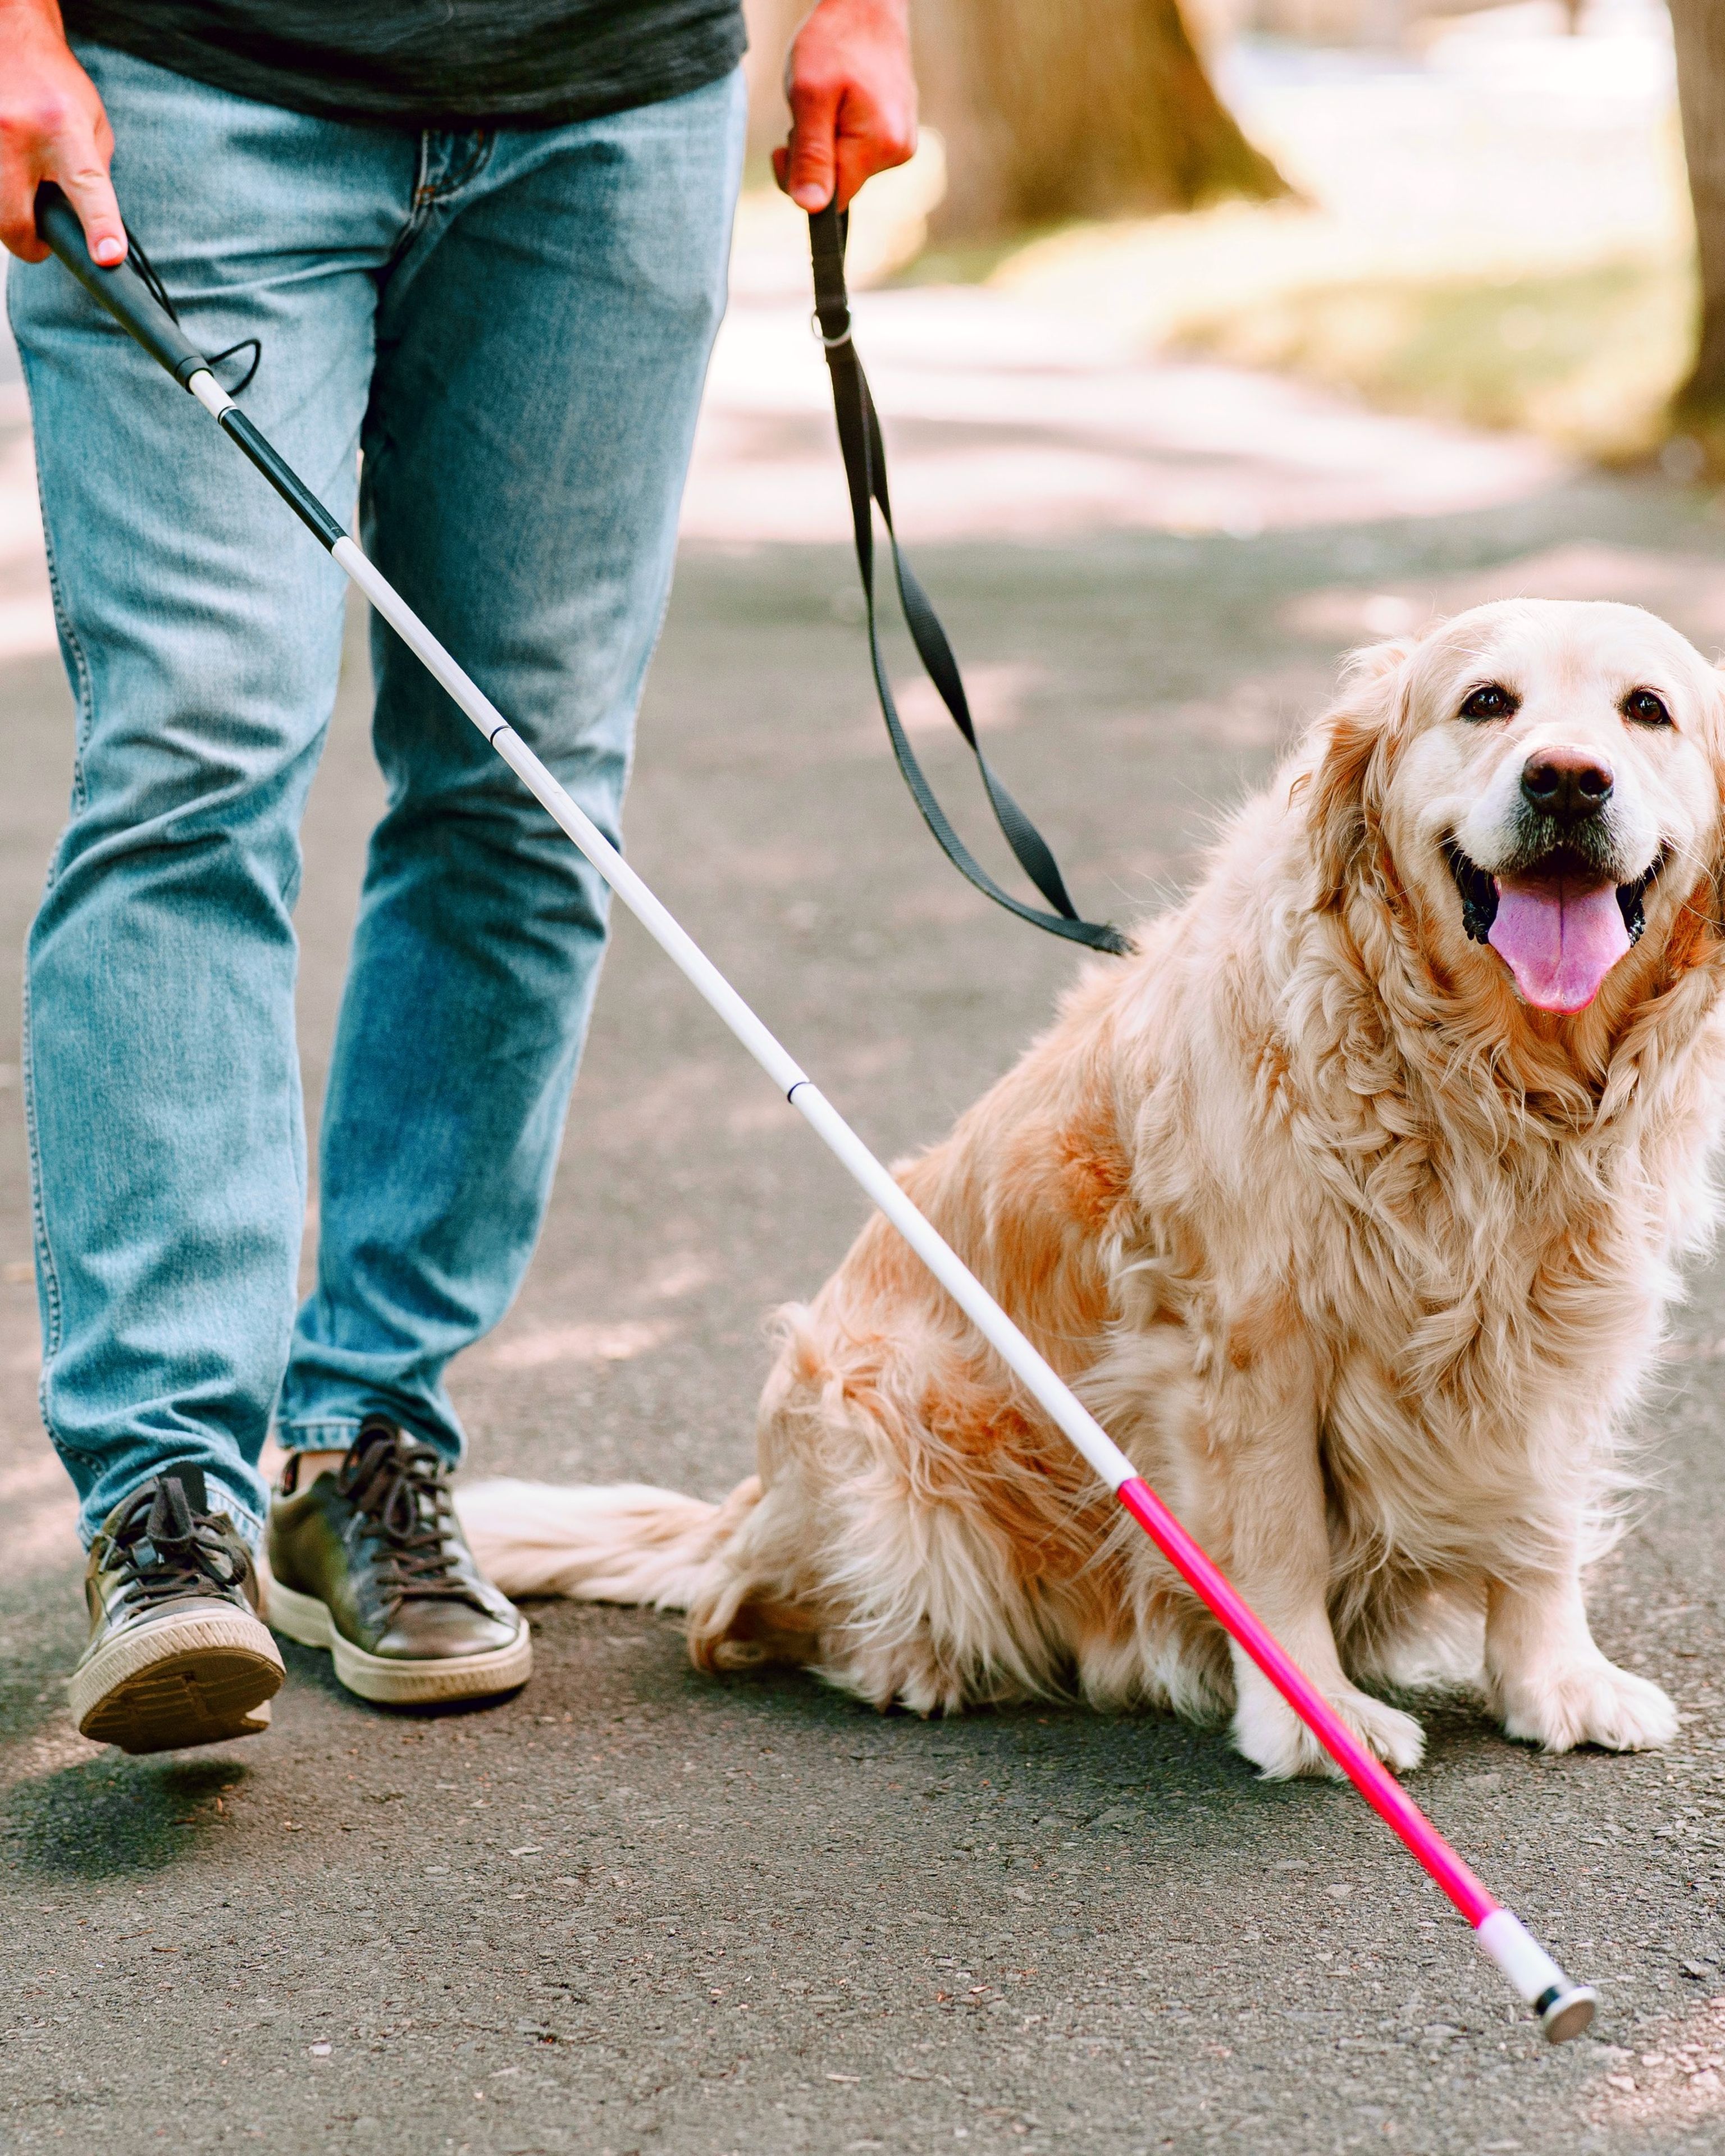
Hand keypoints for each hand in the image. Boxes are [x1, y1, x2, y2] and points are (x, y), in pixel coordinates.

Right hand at [0, 0, 123, 264]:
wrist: (11, 36)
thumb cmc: (55, 83)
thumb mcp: (92, 127)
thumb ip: (95, 175)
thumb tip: (97, 228)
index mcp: (63, 129)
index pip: (86, 187)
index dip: (98, 227)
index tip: (106, 258)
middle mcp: (17, 133)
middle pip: (14, 221)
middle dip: (29, 242)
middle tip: (42, 236)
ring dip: (10, 213)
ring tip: (25, 187)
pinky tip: (10, 172)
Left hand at [774, 0, 916, 214]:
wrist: (866, 5)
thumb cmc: (834, 42)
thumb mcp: (808, 96)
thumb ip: (811, 156)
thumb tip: (810, 208)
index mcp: (880, 146)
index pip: (833, 200)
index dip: (801, 181)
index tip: (785, 144)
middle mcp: (899, 152)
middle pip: (840, 185)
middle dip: (815, 157)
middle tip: (808, 112)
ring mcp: (901, 143)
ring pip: (848, 167)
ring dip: (826, 142)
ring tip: (828, 100)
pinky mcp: (898, 133)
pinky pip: (859, 151)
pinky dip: (840, 133)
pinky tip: (842, 102)